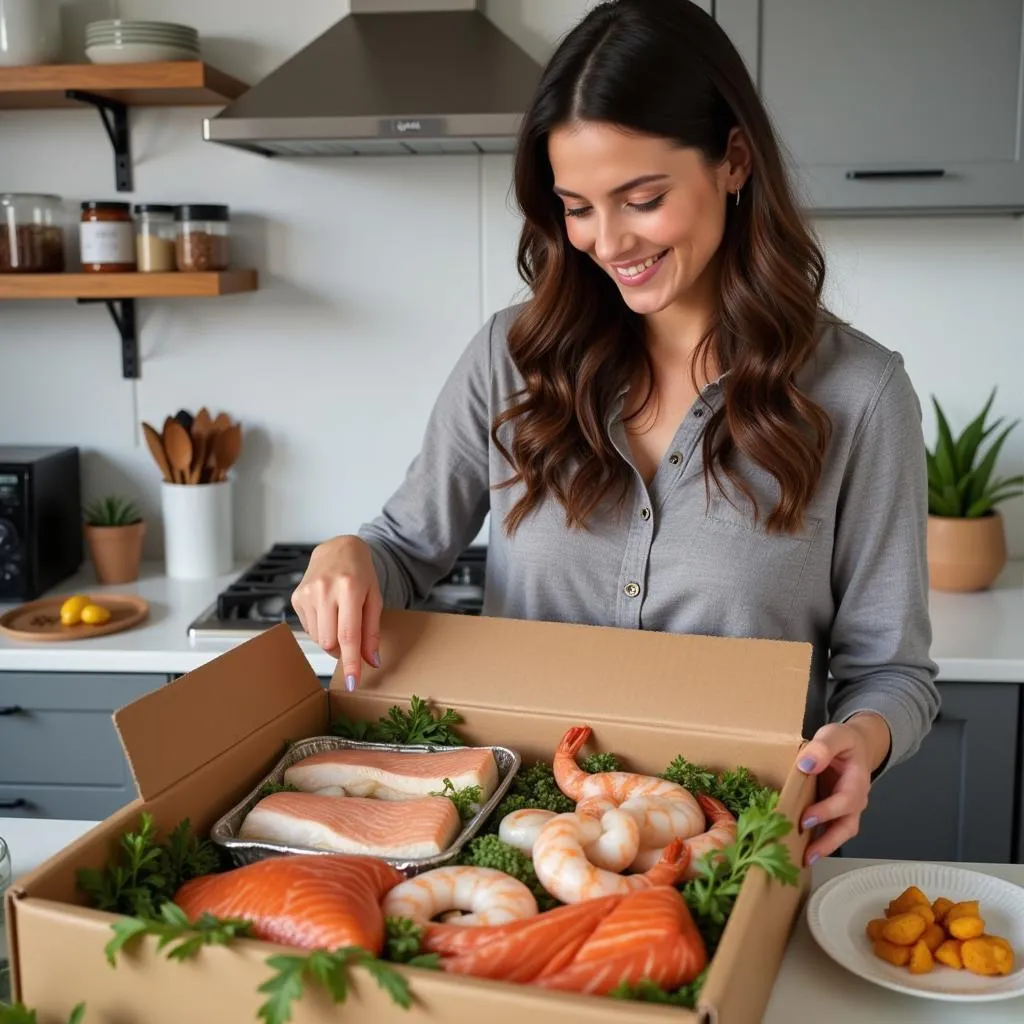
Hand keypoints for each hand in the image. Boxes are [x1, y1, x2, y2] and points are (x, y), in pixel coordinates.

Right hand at [290, 535, 382, 689]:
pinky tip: (328, 612)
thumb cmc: (361, 574)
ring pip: (318, 638)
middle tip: (352, 640)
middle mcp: (325, 590)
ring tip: (340, 620)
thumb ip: (372, 632)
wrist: (339, 548)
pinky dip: (321, 629)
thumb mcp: (375, 599)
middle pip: (331, 641)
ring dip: (331, 640)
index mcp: (350, 588)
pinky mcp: (296, 597)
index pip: (349, 635)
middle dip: (343, 650)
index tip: (354, 682)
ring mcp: (307, 593)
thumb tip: (371, 662)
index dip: (352, 662)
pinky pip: (309, 629)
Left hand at [796, 713, 890, 865]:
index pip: (845, 801)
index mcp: (857, 781)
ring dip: (824, 847)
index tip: (805, 819)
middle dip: (828, 841)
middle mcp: (856, 799)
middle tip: (807, 853)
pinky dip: (818, 840)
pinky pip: (830, 829)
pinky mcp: (835, 812)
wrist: (856, 746)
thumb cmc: (844, 741)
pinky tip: (799, 848)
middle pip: (847, 826)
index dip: (827, 812)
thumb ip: (823, 747)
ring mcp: (847, 809)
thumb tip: (807, 764)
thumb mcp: (835, 735)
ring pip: (841, 833)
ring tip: (804, 859)